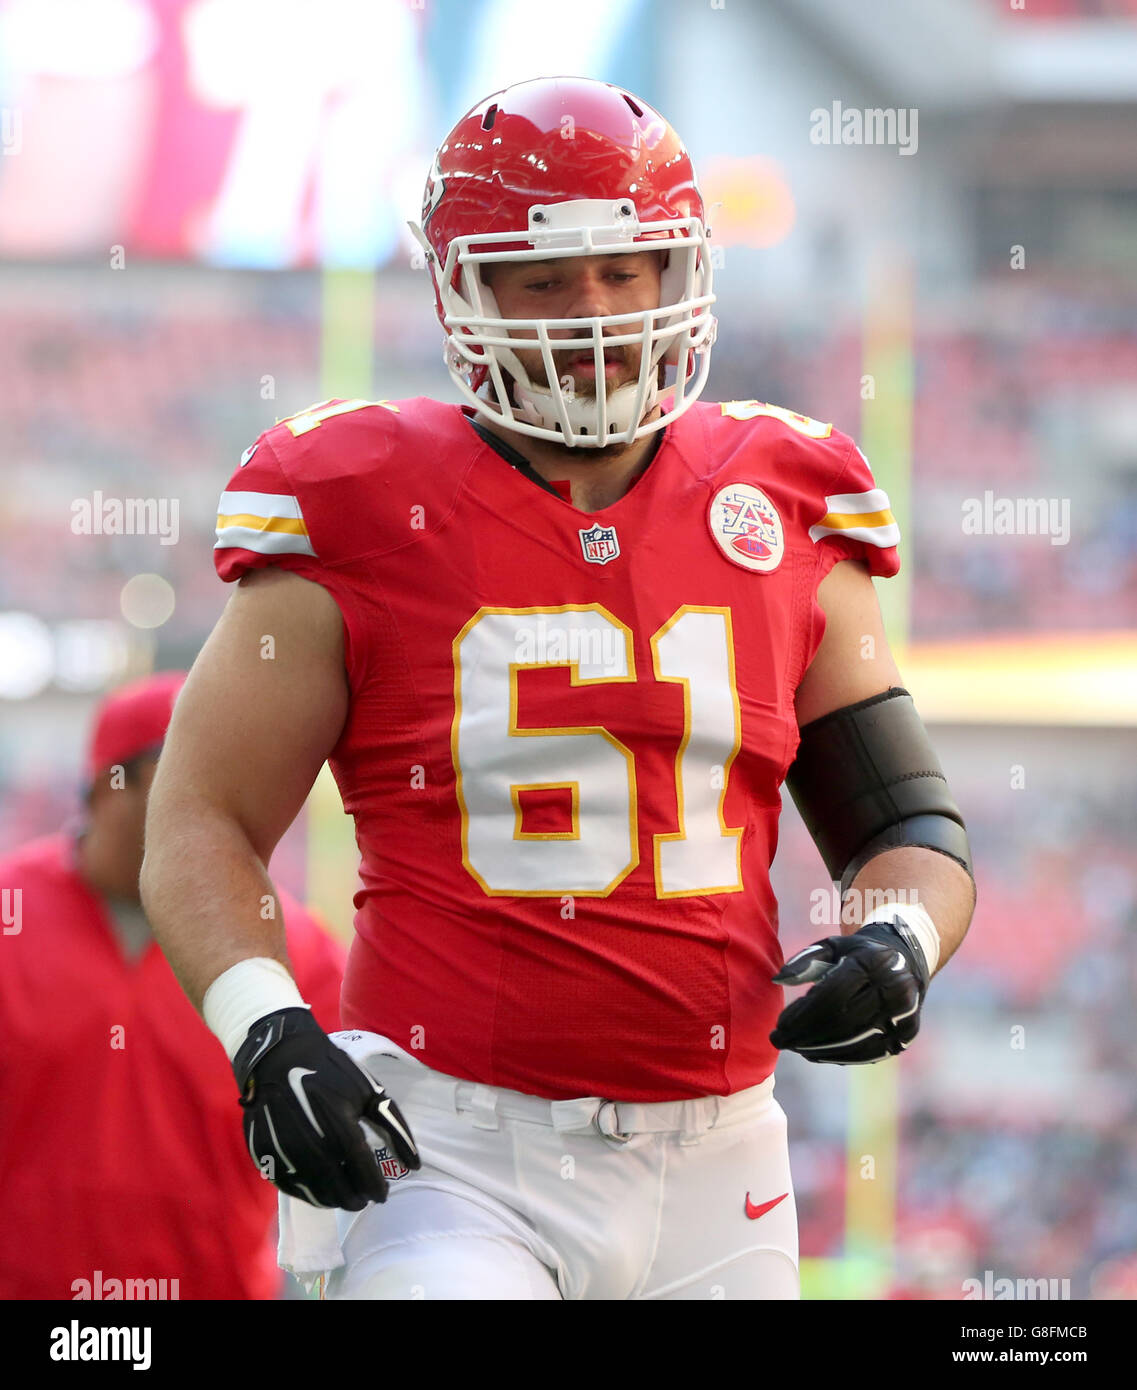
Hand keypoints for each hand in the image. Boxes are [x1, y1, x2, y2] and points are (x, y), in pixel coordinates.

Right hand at [232, 1007, 420, 1207]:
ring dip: (334, 1199)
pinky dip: (309, 1193)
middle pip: (338, 1188)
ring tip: (345, 1195)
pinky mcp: (264, 1154)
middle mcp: (310, 1142)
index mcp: (339, 1123)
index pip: (362, 1169)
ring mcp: (284, 1150)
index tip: (384, 1193)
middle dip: (355, 1198)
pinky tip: (321, 1188)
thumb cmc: (331, 1073)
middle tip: (364, 1198)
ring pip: (314, 1192)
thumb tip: (415, 1165)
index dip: (375, 1187)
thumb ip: (395, 1128)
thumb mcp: (369, 1091)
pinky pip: (290, 1186)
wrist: (279, 1057)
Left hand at [769, 917, 930, 1063]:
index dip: (802, 1015)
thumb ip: (805, 960)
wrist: (904, 962)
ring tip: (795, 1048)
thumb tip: (777, 980)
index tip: (778, 1026)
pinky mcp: (906, 1035)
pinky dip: (839, 1056)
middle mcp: (893, 989)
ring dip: (819, 1050)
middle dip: (805, 1035)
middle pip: (841, 1022)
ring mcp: (903, 1015)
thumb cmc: (857, 954)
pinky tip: (817, 1053)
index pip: (831, 996)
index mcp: (871, 963)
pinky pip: (869, 1053)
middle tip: (780, 1041)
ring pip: (854, 1042)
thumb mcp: (832, 947)